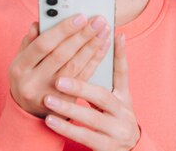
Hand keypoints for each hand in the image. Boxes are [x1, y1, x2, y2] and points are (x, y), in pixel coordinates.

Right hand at [9, 15, 110, 117]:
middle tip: (98, 20)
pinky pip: (84, 78)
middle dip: (82, 35)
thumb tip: (40, 23)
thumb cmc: (26, 77)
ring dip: (92, 46)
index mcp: (20, 68)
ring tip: (104, 30)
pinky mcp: (66, 102)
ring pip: (75, 66)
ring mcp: (50, 94)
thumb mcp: (20, 60)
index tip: (80, 17)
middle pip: (62, 55)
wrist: (28, 113)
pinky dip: (95, 60)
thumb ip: (30, 41)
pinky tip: (103, 46)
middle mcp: (33, 83)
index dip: (63, 30)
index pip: (43, 45)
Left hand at [42, 33, 139, 150]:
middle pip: (103, 96)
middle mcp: (123, 112)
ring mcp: (116, 131)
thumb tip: (108, 39)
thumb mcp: (117, 96)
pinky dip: (66, 128)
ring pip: (92, 118)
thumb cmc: (114, 117)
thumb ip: (109, 72)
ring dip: (68, 108)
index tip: (113, 35)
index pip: (122, 73)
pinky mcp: (107, 148)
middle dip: (81, 86)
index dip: (120, 54)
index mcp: (124, 97)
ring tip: (48, 99)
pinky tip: (49, 120)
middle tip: (59, 80)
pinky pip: (84, 137)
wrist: (128, 150)